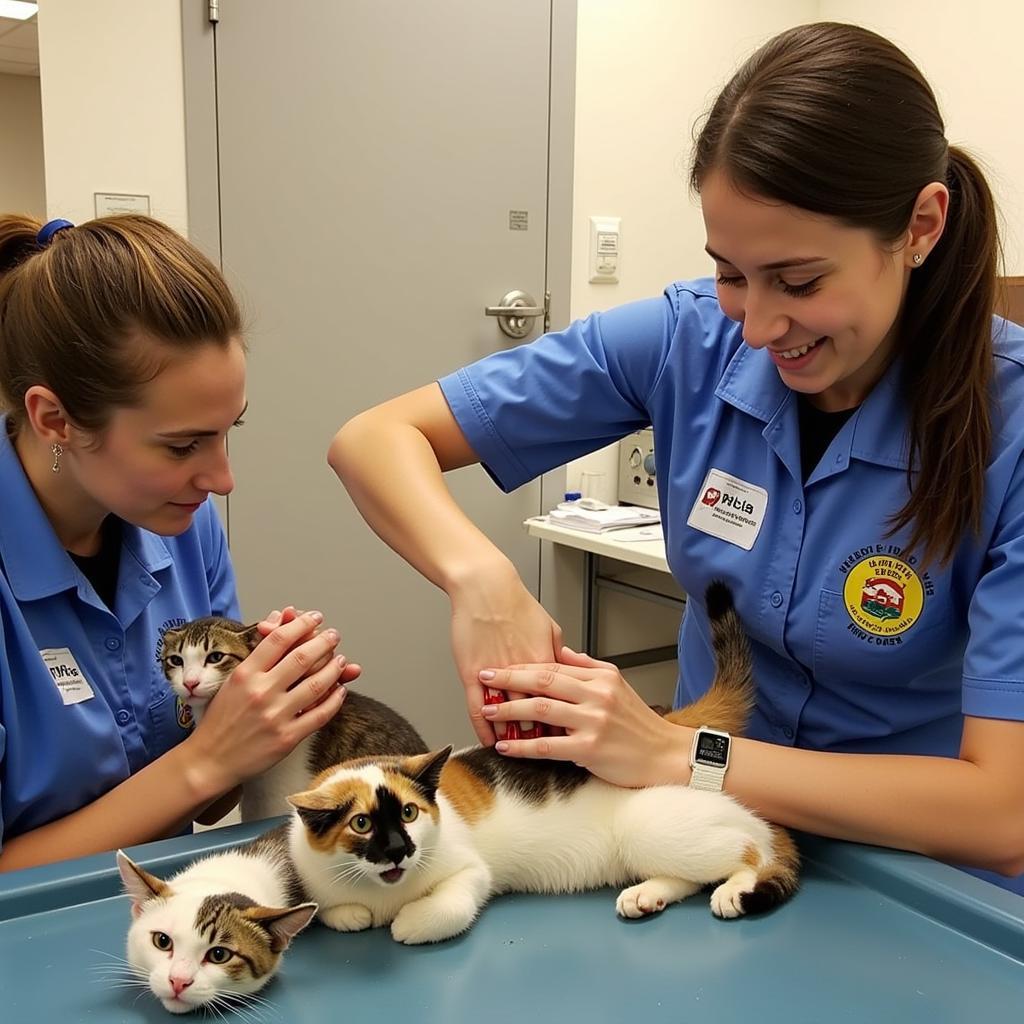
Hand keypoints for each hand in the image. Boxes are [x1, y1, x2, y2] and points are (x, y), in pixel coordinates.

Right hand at [185, 611, 353, 794]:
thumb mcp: (232, 680)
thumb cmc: (221, 719)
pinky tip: (340, 690)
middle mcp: (261, 692)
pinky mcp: (287, 738)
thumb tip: (279, 619)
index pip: (278, 639)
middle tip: (334, 635)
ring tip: (341, 660)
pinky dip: (335, 700)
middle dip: (324, 642)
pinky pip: (320, 714)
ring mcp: (275, 715)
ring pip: (316, 684)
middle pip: (302, 657)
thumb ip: (258, 653)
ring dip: (334, 669)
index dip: (301, 624)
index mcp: (245, 674)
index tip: (315, 618)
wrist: (209, 761)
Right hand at [449, 576, 562, 744]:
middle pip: (538, 714)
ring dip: (514, 736)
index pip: (561, 701)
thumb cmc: (515, 602)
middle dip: (546, 735)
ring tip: (521, 752)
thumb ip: (558, 651)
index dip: (567, 721)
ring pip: (510, 716)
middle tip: (554, 753)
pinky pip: (479, 709)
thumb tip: (568, 668)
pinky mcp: (473, 674)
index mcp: (546, 661)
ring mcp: (498, 675)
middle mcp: (524, 671)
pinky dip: (485, 729)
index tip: (574, 736)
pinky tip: (490, 741)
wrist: (485, 587)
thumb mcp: (548, 626)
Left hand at [478, 646, 684, 787]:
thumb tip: (559, 652)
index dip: (522, 664)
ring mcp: (593, 722)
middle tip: (484, 677)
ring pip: (542, 710)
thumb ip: (587, 668)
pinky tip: (506, 745)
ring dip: (511, 709)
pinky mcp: (590, 749)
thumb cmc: (638, 724)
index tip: (499, 664)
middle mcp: (596, 695)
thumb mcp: (616, 685)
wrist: (665, 755)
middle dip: (509, 678)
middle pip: (544, 681)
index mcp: (600, 677)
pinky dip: (523, 745)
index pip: (553, 665)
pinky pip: (548, 746)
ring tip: (488, 709)